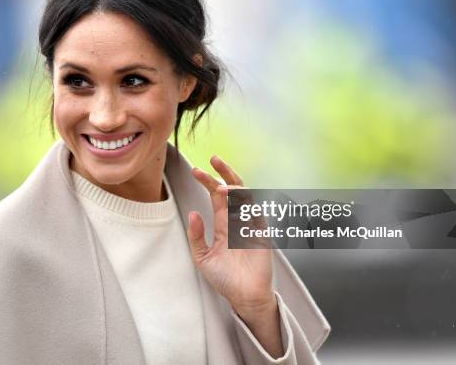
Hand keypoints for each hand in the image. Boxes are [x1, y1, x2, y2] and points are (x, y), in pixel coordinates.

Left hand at [187, 156, 275, 315]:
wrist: (244, 297)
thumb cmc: (224, 278)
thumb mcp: (202, 258)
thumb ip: (196, 236)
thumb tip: (193, 213)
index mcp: (223, 223)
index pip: (216, 196)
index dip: (207, 181)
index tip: (195, 170)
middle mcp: (237, 220)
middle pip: (232, 189)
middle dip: (224, 173)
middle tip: (214, 159)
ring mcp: (251, 225)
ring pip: (246, 198)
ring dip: (235, 190)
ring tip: (221, 188)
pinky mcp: (262, 235)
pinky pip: (257, 215)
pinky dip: (248, 206)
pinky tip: (238, 202)